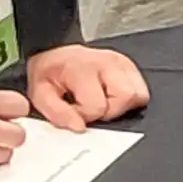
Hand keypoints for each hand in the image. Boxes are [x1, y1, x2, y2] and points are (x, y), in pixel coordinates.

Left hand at [25, 43, 149, 130]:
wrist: (55, 53)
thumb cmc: (50, 73)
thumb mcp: (41, 94)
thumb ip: (58, 114)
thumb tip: (79, 128)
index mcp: (84, 68)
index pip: (98, 107)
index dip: (85, 115)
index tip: (74, 109)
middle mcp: (108, 62)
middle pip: (127, 97)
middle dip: (111, 111)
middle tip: (93, 107)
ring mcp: (122, 63)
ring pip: (139, 95)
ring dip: (122, 105)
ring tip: (103, 101)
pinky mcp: (130, 66)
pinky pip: (141, 90)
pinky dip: (128, 99)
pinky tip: (111, 96)